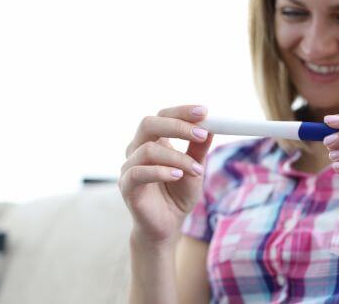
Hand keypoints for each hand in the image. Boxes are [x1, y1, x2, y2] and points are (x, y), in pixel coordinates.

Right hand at [119, 105, 213, 245]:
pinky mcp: (126, 186)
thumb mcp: (195, 169)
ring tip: (196, 169)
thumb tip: (212, 126)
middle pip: (148, 123)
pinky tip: (178, 176)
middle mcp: (138, 150)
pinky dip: (160, 171)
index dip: (181, 111)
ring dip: (177, 157)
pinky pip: (138, 172)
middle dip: (177, 125)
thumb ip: (199, 149)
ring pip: (148, 150)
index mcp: (154, 141)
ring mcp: (129, 167)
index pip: (163, 115)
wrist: (167, 227)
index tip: (204, 111)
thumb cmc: (179, 195)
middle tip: (201, 134)